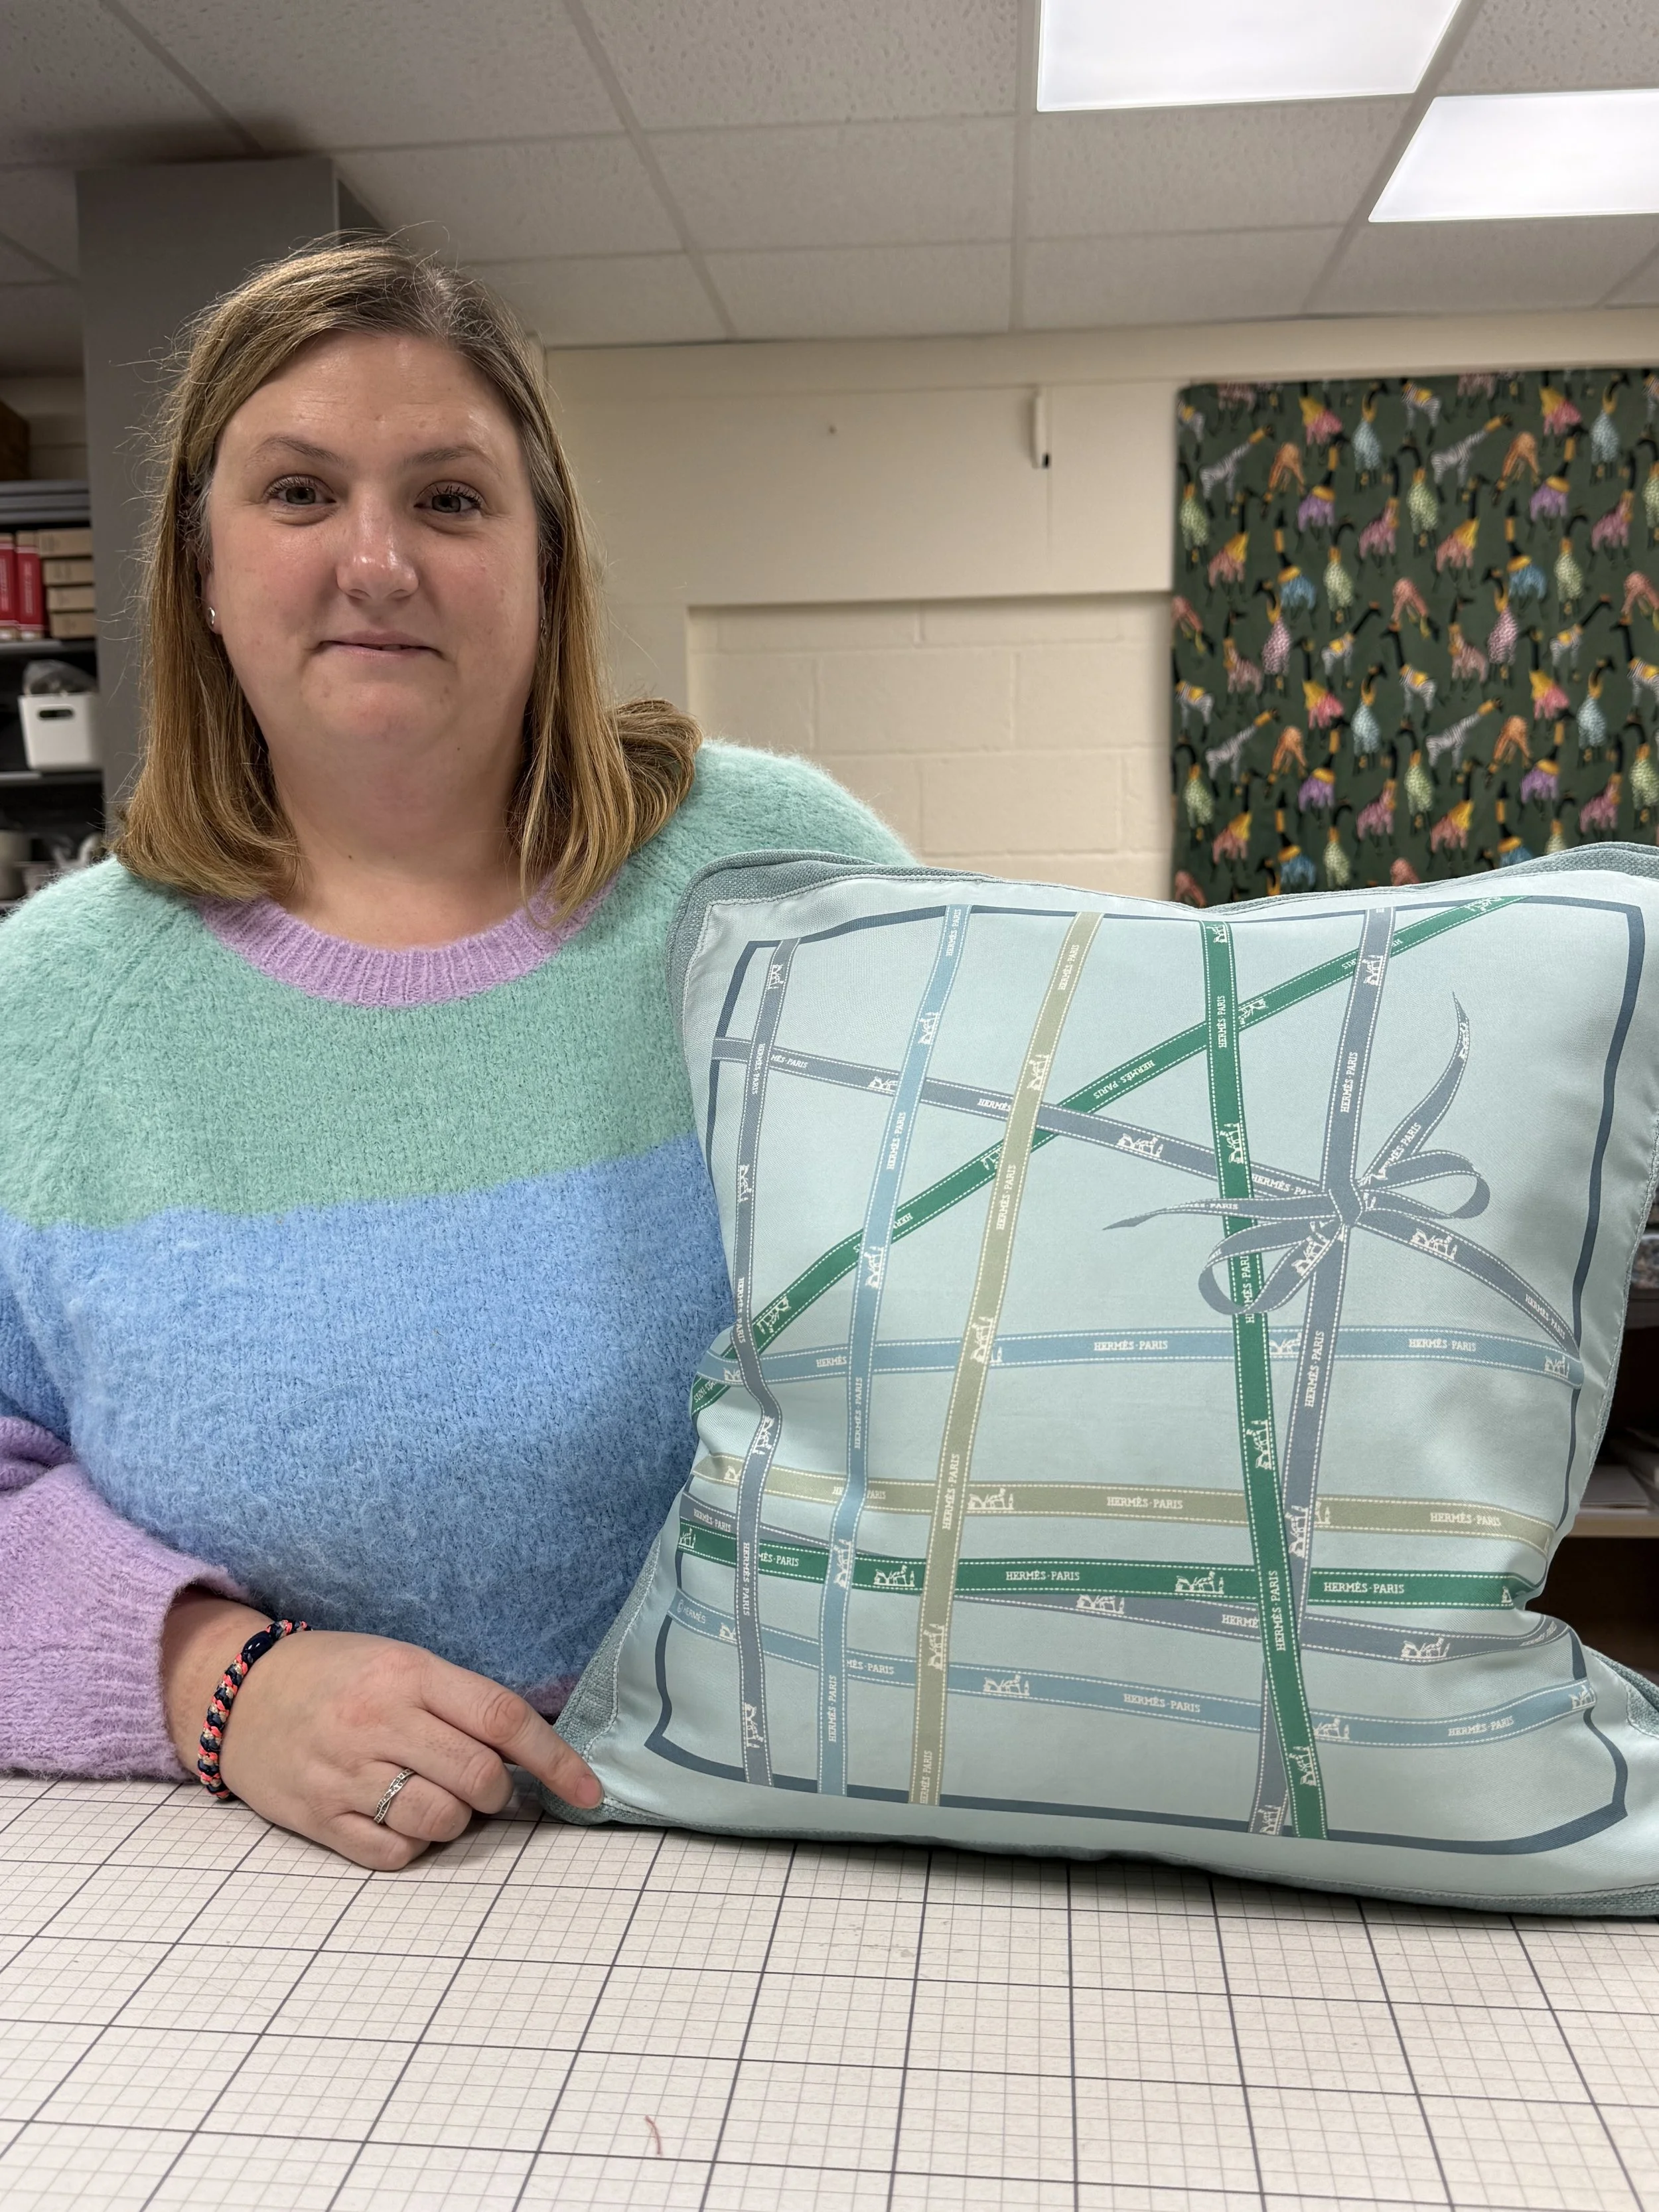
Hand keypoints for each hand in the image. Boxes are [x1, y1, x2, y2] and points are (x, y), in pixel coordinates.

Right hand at [161, 1591, 601, 1867]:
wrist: (238, 1695)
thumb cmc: (338, 1676)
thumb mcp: (402, 1663)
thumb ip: (462, 1703)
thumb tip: (530, 1754)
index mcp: (409, 1674)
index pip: (503, 1716)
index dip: (556, 1759)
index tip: (589, 1792)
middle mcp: (379, 1721)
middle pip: (478, 1776)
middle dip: (501, 1793)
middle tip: (493, 1790)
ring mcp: (345, 1774)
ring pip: (441, 1820)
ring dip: (458, 1820)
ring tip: (441, 1799)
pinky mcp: (318, 1819)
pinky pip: (395, 1852)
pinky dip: (415, 1844)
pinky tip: (402, 1819)